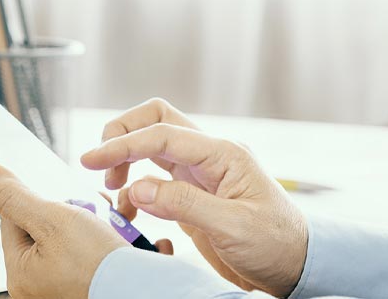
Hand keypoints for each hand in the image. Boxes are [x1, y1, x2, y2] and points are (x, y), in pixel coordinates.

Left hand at [0, 163, 128, 297]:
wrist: (143, 291)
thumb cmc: (98, 266)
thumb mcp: (51, 220)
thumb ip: (16, 197)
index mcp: (21, 273)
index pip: (13, 220)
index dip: (36, 201)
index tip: (59, 197)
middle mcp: (40, 284)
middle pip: (46, 227)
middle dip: (71, 212)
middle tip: (89, 213)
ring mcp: (67, 284)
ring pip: (74, 235)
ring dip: (94, 222)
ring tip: (110, 227)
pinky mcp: (92, 282)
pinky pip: (95, 251)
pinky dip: (109, 239)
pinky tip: (120, 240)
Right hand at [80, 98, 307, 296]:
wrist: (295, 267)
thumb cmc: (277, 244)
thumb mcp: (234, 227)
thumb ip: (185, 204)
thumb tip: (140, 189)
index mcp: (223, 154)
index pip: (163, 134)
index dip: (123, 144)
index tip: (92, 160)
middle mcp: (208, 156)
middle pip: (156, 120)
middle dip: (122, 135)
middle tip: (99, 165)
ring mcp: (198, 174)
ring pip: (151, 146)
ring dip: (125, 161)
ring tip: (112, 191)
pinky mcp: (191, 195)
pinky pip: (153, 179)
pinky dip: (133, 191)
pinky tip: (129, 213)